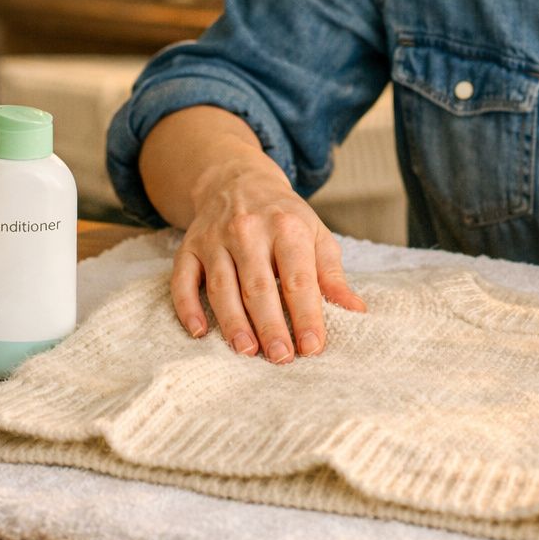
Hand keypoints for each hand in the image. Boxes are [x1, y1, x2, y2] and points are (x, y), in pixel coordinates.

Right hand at [170, 158, 364, 364]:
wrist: (238, 180)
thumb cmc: (284, 217)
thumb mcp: (316, 235)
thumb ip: (332, 275)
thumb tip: (355, 311)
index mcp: (287, 227)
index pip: (298, 278)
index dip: (306, 314)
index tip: (313, 347)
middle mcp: (248, 231)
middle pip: (258, 286)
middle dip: (270, 325)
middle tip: (281, 358)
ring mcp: (215, 239)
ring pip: (222, 286)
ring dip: (233, 322)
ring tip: (247, 351)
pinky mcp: (189, 247)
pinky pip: (183, 279)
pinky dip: (187, 307)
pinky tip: (198, 332)